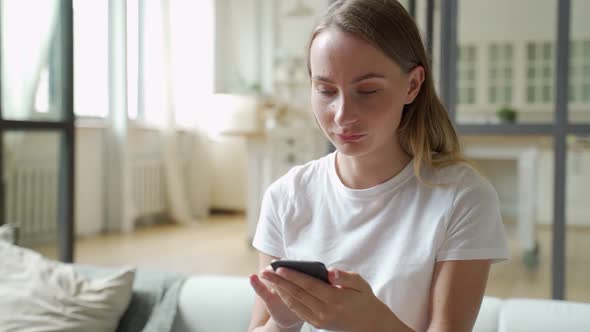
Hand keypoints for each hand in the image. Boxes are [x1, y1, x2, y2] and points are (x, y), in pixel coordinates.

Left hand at [260, 267, 395, 330]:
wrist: (368, 323)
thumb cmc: (363, 298)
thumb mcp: (360, 284)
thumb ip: (345, 277)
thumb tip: (330, 272)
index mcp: (336, 299)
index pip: (309, 285)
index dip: (293, 276)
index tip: (280, 267)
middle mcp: (325, 311)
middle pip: (298, 294)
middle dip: (279, 282)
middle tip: (265, 271)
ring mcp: (320, 319)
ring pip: (295, 303)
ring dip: (279, 290)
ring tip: (268, 278)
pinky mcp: (317, 324)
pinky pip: (298, 310)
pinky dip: (287, 299)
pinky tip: (280, 289)